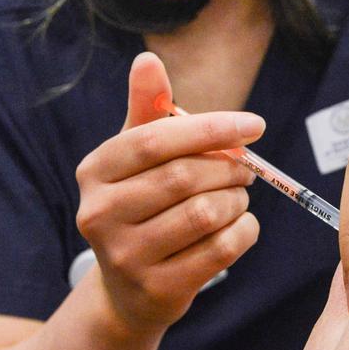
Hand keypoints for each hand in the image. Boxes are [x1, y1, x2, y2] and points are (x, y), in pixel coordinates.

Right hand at [75, 52, 263, 332]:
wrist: (129, 289)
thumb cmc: (141, 202)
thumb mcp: (138, 155)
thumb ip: (148, 107)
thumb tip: (147, 59)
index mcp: (95, 170)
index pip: (155, 139)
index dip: (210, 128)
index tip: (254, 125)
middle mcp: (99, 214)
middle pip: (183, 176)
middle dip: (228, 168)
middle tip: (247, 167)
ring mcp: (124, 257)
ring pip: (204, 214)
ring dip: (236, 200)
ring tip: (237, 196)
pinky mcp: (155, 291)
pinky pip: (219, 251)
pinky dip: (243, 232)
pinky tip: (240, 224)